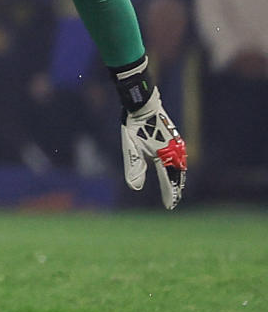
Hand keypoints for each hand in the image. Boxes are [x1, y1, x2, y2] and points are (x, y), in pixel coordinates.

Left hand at [116, 60, 185, 208]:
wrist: (143, 105)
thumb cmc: (135, 126)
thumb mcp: (130, 147)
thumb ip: (134, 167)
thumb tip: (135, 187)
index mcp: (164, 155)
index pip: (168, 180)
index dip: (169, 194)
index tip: (169, 206)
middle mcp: (175, 152)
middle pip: (177, 175)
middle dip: (175, 189)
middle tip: (174, 201)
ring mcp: (177, 145)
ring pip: (180, 167)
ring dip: (178, 179)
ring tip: (176, 190)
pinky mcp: (175, 140)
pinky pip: (179, 159)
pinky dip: (178, 168)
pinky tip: (175, 171)